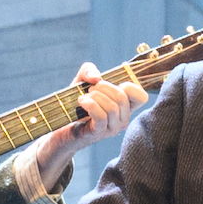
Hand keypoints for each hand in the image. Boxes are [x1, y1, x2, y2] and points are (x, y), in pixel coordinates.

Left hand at [27, 62, 148, 185]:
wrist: (60, 128)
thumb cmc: (75, 104)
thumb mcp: (81, 81)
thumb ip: (89, 70)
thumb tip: (96, 78)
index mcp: (125, 108)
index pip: (142, 97)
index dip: (128, 85)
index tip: (110, 85)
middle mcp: (123, 120)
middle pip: (122, 97)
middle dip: (103, 87)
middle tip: (90, 89)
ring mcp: (112, 129)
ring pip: (112, 107)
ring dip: (95, 96)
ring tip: (83, 97)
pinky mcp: (98, 133)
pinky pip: (101, 117)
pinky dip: (90, 104)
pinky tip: (81, 101)